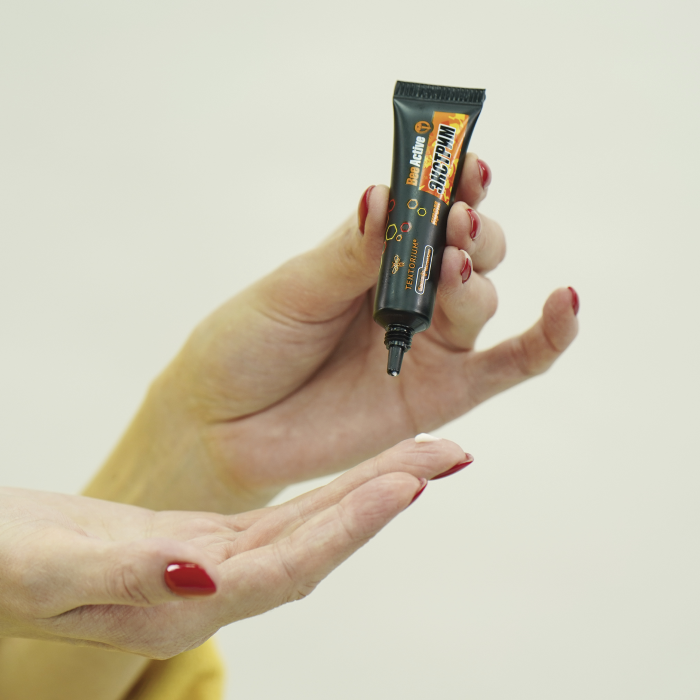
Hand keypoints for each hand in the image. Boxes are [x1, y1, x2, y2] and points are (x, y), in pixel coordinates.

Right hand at [1, 439, 466, 657]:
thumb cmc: (4, 564)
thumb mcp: (47, 567)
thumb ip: (124, 573)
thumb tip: (200, 578)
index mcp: (182, 603)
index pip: (289, 567)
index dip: (349, 528)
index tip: (405, 486)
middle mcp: (212, 588)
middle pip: (319, 542)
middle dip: (385, 498)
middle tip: (447, 456)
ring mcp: (211, 564)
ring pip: (309, 524)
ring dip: (368, 489)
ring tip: (425, 454)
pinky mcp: (201, 539)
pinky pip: (282, 514)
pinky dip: (328, 492)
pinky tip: (360, 475)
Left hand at [146, 155, 576, 501]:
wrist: (225, 429)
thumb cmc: (248, 348)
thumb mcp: (293, 290)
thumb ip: (350, 252)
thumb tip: (389, 191)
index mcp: (372, 257)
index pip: (425, 208)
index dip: (449, 182)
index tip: (463, 160)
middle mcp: (407, 296)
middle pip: (466, 248)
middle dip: (468, 229)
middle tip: (453, 220)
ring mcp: (427, 345)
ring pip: (481, 299)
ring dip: (476, 276)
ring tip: (450, 268)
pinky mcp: (440, 393)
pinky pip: (510, 365)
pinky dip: (546, 336)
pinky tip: (564, 302)